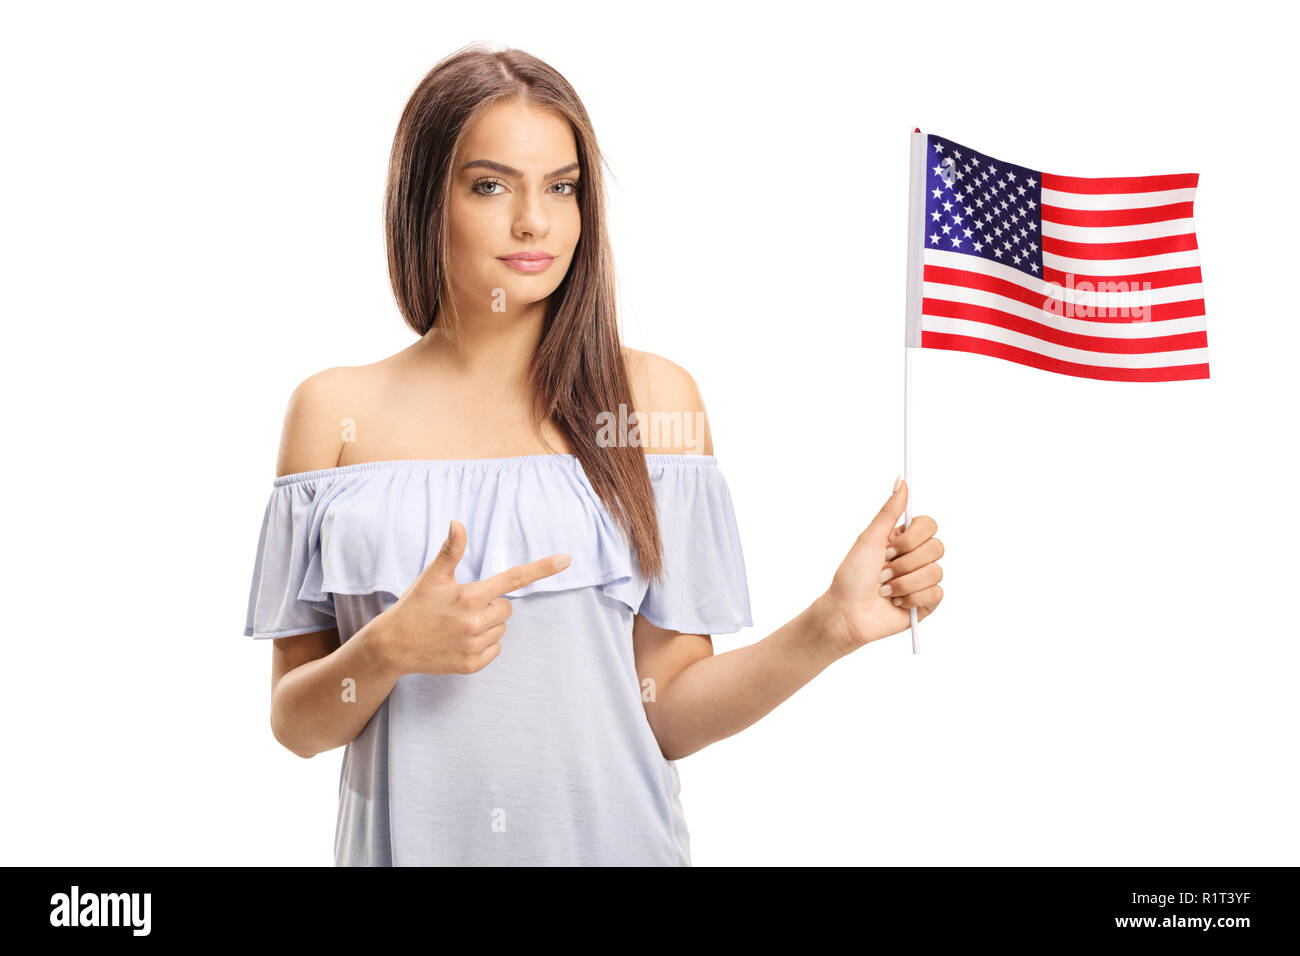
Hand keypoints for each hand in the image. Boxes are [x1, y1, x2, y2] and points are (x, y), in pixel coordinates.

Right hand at [374, 520, 571, 675]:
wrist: (393, 645)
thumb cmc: (414, 606)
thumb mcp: (432, 576)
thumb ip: (450, 550)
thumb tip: (458, 522)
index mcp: (469, 595)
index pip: (514, 578)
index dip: (543, 568)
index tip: (567, 559)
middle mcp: (475, 621)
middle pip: (507, 608)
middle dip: (491, 605)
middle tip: (463, 608)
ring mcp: (474, 645)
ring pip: (501, 629)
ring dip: (487, 625)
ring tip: (458, 625)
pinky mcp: (472, 664)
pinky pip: (495, 649)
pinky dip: (483, 645)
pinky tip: (459, 641)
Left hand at [817, 477, 943, 653]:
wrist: (847, 613)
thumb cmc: (851, 577)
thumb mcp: (869, 539)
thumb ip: (889, 511)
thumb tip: (901, 481)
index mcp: (903, 540)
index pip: (929, 525)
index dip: (911, 538)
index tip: (890, 547)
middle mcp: (915, 558)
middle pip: (936, 548)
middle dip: (904, 562)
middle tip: (883, 571)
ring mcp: (922, 581)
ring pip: (935, 572)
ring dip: (903, 582)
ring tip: (885, 589)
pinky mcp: (925, 603)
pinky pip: (935, 593)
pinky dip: (910, 598)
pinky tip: (895, 602)